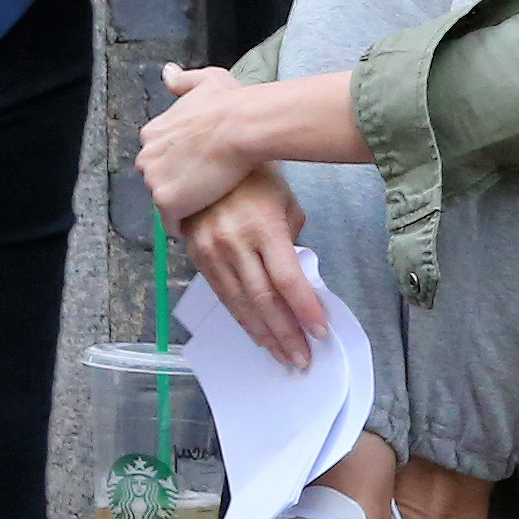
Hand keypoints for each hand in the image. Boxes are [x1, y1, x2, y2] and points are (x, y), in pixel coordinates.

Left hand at [139, 62, 271, 221]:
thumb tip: (168, 72)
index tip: (203, 168)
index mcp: (152, 133)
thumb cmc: (230, 104)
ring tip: (210, 204)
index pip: (161, 159)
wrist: (242, 127)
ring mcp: (154, 181)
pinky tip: (205, 219)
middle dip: (179, 185)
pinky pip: (172, 223)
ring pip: (166, 202)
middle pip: (159, 181)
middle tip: (209, 187)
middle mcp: (146, 157)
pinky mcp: (166, 203)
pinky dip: (187, 224)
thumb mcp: (207, 81)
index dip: (182, 166)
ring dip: (184, 205)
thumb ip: (184, 80)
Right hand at [178, 168, 324, 367]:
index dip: (305, 310)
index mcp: (263, 227)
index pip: (288, 280)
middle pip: (265, 299)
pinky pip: (223, 295)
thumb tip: (298, 276)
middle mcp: (235, 243)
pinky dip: (241, 318)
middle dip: (286, 334)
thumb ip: (292, 239)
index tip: (321, 332)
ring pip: (241, 304)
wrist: (206, 159)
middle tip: (302, 359)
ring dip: (264, 334)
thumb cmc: (255, 179)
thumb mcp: (285, 202)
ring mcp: (213, 252)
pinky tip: (257, 334)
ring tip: (283, 356)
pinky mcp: (198, 257)